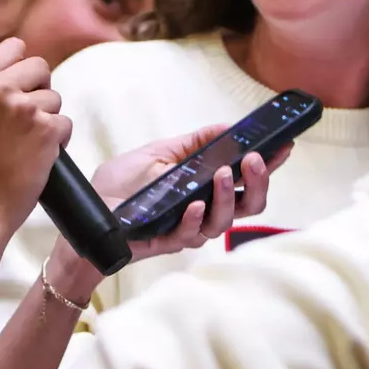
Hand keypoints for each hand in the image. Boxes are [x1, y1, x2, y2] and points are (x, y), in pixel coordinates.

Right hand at [0, 38, 71, 237]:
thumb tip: (3, 77)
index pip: (13, 47)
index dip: (21, 65)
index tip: (20, 82)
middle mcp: (0, 88)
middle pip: (40, 67)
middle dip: (39, 89)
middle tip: (28, 116)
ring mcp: (25, 107)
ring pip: (55, 98)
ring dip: (48, 118)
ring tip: (29, 142)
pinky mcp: (48, 129)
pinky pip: (65, 122)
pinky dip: (58, 139)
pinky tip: (40, 154)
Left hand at [93, 124, 290, 259]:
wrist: (84, 213)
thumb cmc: (118, 185)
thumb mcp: (156, 153)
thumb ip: (193, 143)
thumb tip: (227, 127)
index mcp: (203, 187)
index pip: (244, 179)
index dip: (268, 165)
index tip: (284, 146)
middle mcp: (202, 209)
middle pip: (248, 205)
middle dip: (257, 182)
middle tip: (254, 161)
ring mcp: (186, 227)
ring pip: (225, 222)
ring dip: (227, 196)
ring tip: (221, 174)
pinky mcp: (166, 242)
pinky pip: (190, 235)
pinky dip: (195, 218)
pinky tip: (195, 204)